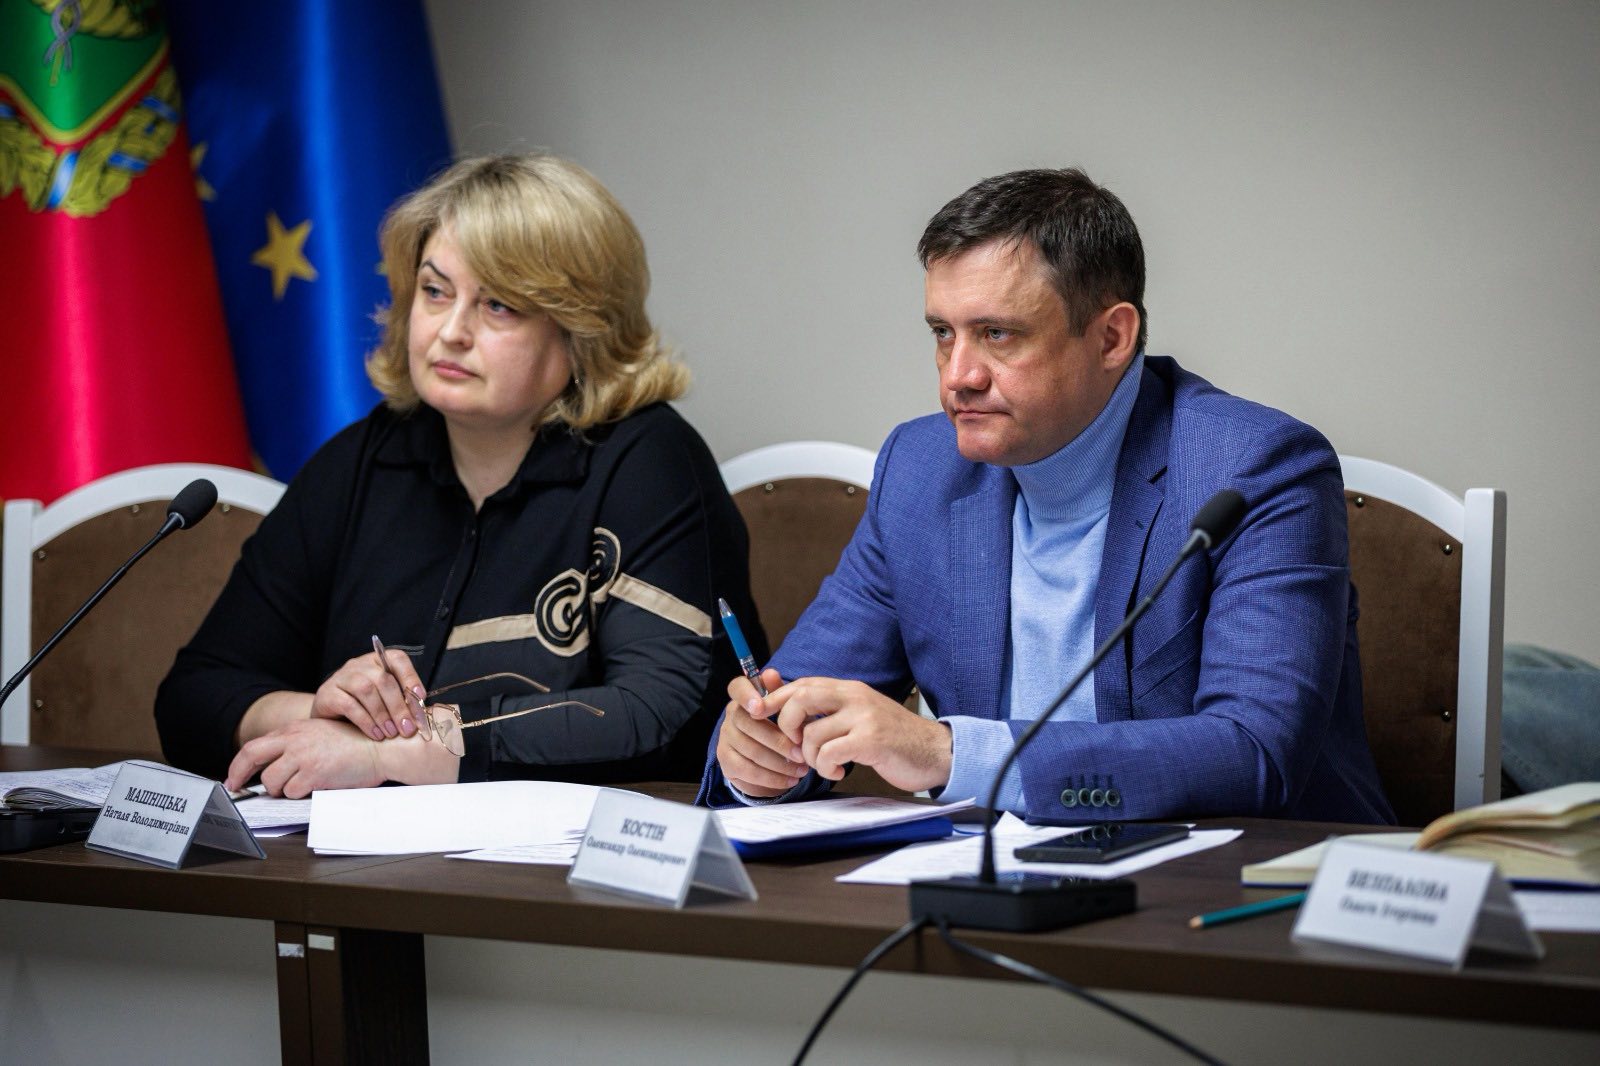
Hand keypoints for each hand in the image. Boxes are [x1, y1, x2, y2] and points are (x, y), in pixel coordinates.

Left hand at [225, 718, 385, 796]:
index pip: (255, 746)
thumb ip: (297, 745)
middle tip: (237, 788)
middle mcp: (295, 740)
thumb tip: (274, 768)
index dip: (238, 765)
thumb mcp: (321, 735)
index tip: (233, 779)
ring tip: (303, 785)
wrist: (383, 746)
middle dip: (240, 776)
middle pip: (252, 758)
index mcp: (295, 730)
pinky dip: (302, 794)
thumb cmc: (357, 744)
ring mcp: (303, 756)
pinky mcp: (314, 772)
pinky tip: (318, 786)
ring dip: (283, 789)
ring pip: (273, 782)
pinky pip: (293, 792)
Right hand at [310, 647, 425, 740]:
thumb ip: (401, 700)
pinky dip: (366, 721)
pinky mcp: (327, 694)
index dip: (411, 677)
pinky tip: (376, 734)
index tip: (421, 698)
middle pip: (383, 679)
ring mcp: (341, 677)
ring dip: (383, 714)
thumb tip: (423, 715)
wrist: (329, 717)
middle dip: (399, 706)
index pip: (397, 659)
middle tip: (408, 728)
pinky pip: (349, 705)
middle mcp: (359, 665)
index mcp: (378, 661)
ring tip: (392, 733)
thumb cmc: (364, 707)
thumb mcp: (385, 699)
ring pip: (366, 690)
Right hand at [715, 668, 809, 797]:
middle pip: (747, 723)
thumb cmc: (782, 729)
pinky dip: (771, 777)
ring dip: (779, 763)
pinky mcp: (726, 762)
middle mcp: (731, 715)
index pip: (736, 687)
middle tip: (801, 753)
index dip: (746, 695)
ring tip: (802, 769)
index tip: (760, 708)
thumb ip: (781, 694)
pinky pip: (747, 770)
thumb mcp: (787, 712)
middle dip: (777, 741)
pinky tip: (790, 780)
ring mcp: (726, 739)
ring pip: (750, 750)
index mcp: (745, 698)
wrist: (772, 762)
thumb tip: (771, 673)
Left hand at [769, 677, 951, 792]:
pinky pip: (829, 753)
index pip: (802, 683)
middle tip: (795, 746)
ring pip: (811, 733)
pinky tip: (840, 770)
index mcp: (849, 689)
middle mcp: (855, 696)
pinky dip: (826, 767)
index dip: (775, 698)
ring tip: (825, 764)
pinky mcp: (871, 739)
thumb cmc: (892, 738)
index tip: (759, 714)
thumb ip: (829, 709)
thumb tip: (787, 705)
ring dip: (810, 757)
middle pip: (801, 699)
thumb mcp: (859, 715)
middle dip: (786, 726)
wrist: (933, 751)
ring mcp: (864, 716)